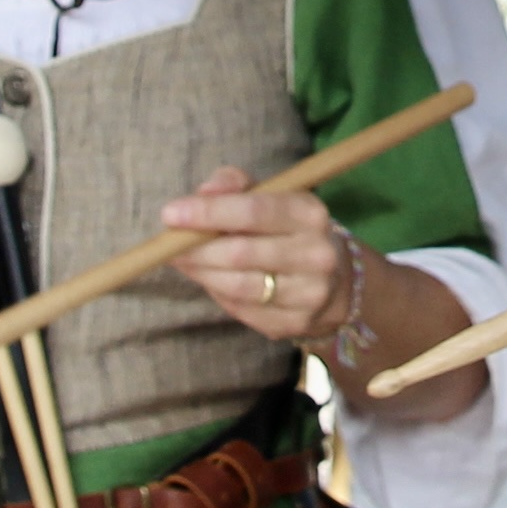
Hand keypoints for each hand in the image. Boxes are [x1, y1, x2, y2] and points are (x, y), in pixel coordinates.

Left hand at [155, 172, 343, 346]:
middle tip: (168, 246)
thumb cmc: (287, 229)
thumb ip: (234, 184)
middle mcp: (316, 254)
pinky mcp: (296, 323)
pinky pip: (243, 310)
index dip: (208, 213)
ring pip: (239, 286)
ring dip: (202, 274)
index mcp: (309, 213)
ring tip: (184, 262)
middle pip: (240, 252)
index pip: (254, 211)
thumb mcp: (270, 196)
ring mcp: (309, 293)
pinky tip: (212, 280)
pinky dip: (219, 293)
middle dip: (196, 249)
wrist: (337, 280)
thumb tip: (203, 192)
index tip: (170, 214)